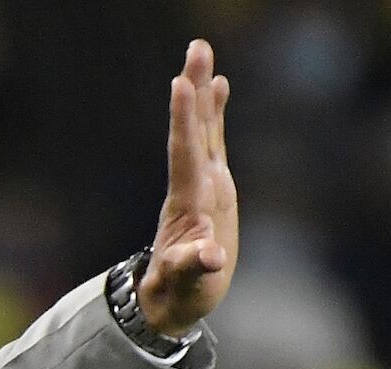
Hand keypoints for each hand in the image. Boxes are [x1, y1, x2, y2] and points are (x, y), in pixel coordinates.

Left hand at [139, 39, 236, 338]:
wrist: (173, 298)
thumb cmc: (180, 294)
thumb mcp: (188, 285)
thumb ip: (194, 268)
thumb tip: (209, 255)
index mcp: (188, 204)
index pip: (184, 155)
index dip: (184, 122)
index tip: (180, 85)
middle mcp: (193, 186)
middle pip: (192, 131)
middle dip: (193, 91)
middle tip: (196, 48)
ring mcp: (202, 183)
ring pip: (202, 130)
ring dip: (202, 92)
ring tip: (201, 53)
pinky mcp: (212, 187)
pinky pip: (213, 141)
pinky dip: (215, 113)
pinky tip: (218, 85)